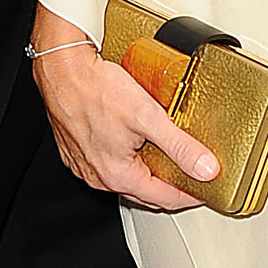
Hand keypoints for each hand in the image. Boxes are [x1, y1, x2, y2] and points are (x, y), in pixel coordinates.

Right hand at [29, 5, 219, 209]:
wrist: (61, 69)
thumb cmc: (95, 88)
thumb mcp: (148, 116)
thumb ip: (180, 145)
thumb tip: (205, 169)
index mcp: (117, 175)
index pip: (163, 198)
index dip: (188, 195)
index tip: (204, 189)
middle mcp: (97, 176)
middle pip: (144, 191)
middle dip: (169, 186)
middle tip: (191, 176)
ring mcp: (84, 164)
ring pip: (125, 177)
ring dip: (147, 172)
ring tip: (166, 158)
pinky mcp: (76, 149)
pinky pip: (108, 163)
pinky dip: (126, 159)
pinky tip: (134, 143)